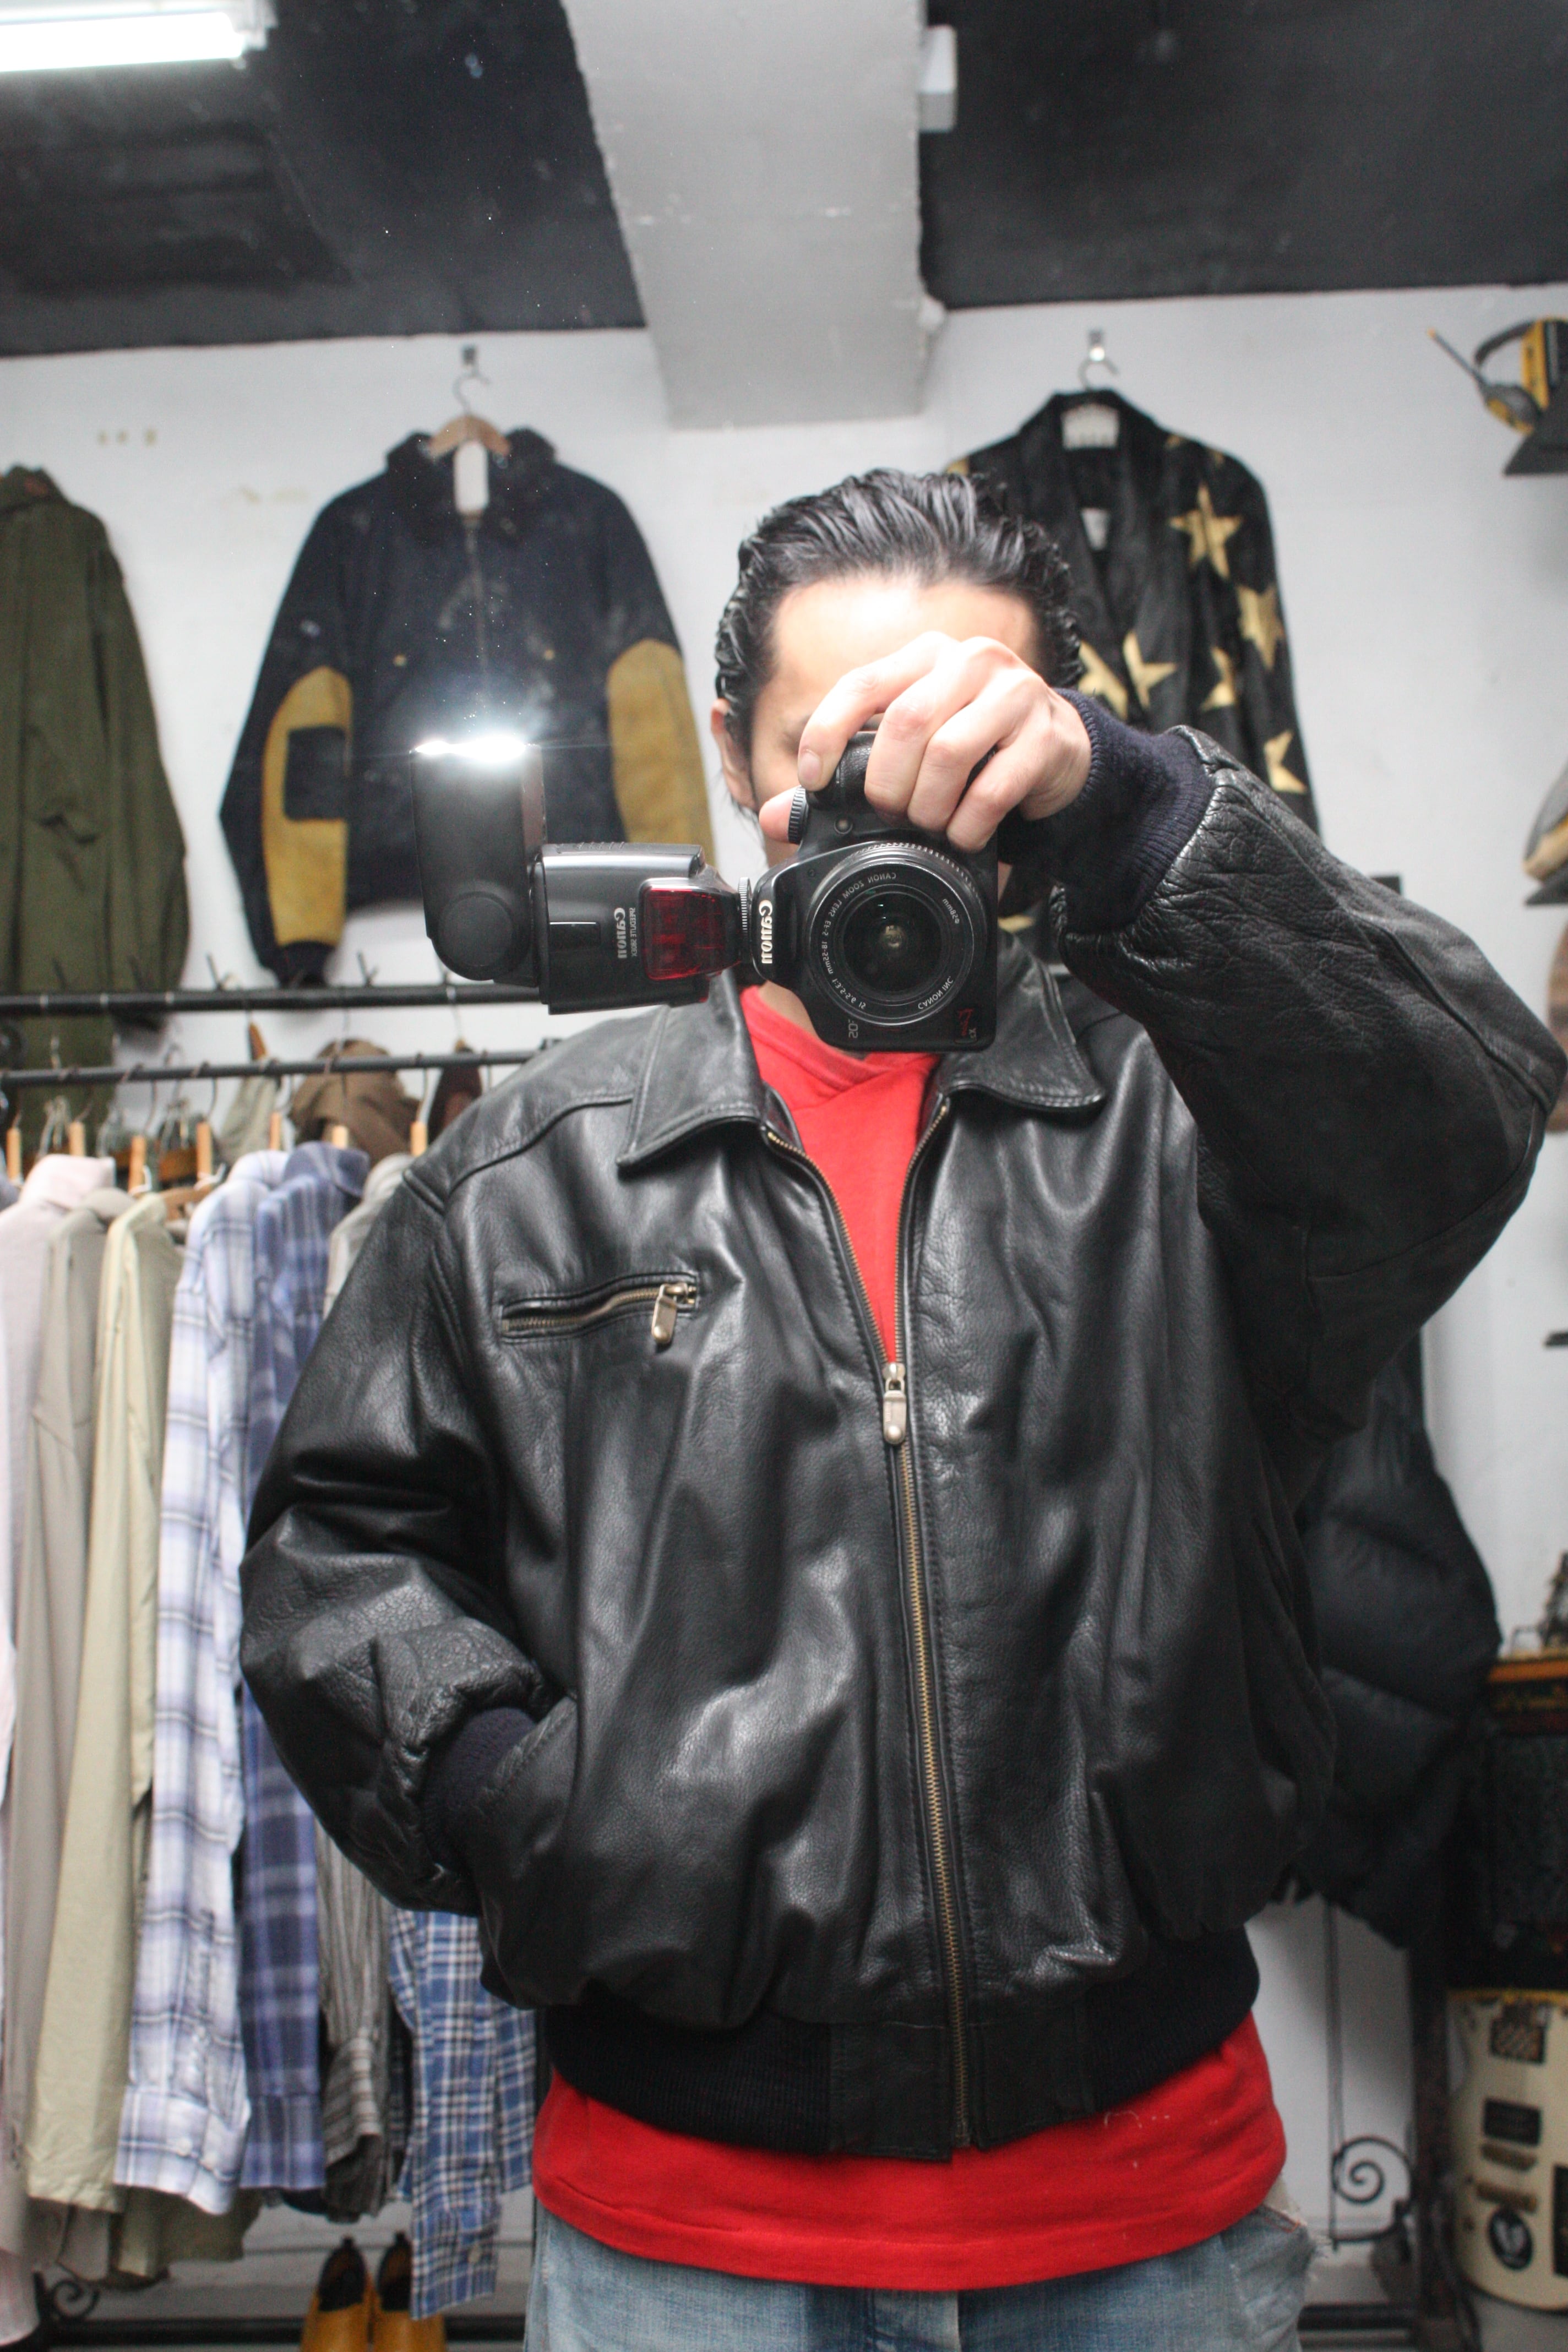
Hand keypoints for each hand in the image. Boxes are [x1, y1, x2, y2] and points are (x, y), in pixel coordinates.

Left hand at [757, 633, 1091, 851]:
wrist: (1061, 750)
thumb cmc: (975, 749)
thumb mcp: (913, 750)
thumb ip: (850, 775)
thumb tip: (777, 815)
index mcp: (925, 657)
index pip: (862, 684)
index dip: (828, 732)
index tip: (813, 780)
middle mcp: (969, 661)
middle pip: (904, 722)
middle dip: (887, 783)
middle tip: (891, 813)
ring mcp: (1014, 692)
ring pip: (948, 752)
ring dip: (928, 806)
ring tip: (930, 825)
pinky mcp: (1046, 734)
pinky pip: (994, 786)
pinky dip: (969, 823)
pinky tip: (965, 833)